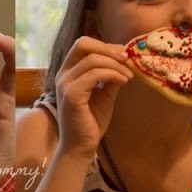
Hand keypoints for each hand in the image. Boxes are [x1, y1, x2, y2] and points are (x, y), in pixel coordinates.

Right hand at [54, 36, 132, 158]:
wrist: (81, 147)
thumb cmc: (91, 122)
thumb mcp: (104, 94)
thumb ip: (110, 77)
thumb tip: (124, 61)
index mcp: (68, 72)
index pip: (83, 45)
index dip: (105, 46)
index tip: (124, 55)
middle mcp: (63, 74)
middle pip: (82, 44)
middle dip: (108, 48)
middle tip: (126, 59)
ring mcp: (65, 84)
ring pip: (92, 59)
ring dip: (115, 64)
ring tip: (128, 75)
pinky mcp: (71, 95)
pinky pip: (94, 75)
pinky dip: (112, 74)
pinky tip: (123, 81)